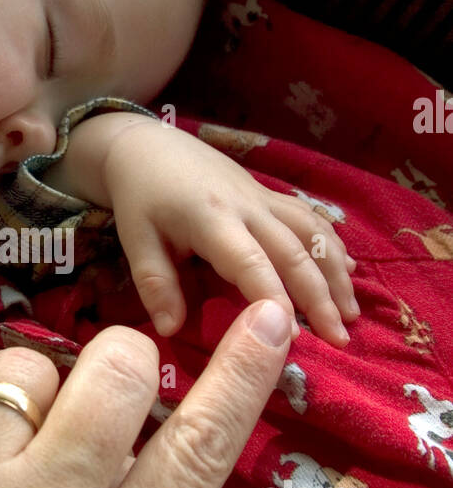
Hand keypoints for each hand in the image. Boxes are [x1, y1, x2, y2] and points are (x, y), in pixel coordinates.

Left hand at [102, 119, 358, 345]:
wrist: (149, 146)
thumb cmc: (141, 198)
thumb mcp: (136, 240)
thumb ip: (155, 284)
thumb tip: (172, 330)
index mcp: (213, 220)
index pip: (252, 263)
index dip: (275, 298)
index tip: (294, 336)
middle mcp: (248, 207)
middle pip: (295, 252)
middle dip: (321, 297)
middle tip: (339, 340)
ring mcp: (264, 198)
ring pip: (313, 234)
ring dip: (336, 273)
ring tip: (352, 314)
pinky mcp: (271, 195)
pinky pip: (311, 219)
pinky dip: (333, 245)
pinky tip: (349, 271)